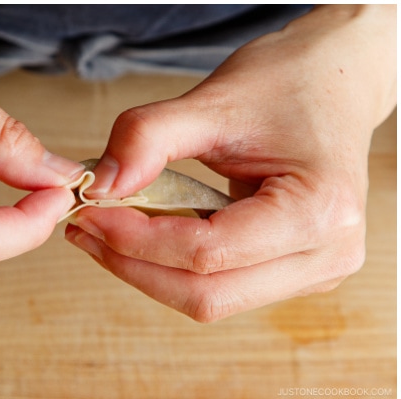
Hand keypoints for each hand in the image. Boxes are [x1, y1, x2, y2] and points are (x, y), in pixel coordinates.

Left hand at [69, 5, 395, 321]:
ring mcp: (314, 272)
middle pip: (206, 295)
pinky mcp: (292, 273)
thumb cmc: (286, 85)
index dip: (135, 239)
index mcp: (320, 213)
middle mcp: (327, 255)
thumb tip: (98, 186)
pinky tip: (137, 234)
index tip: (87, 211)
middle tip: (82, 228)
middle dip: (132, 265)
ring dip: (146, 270)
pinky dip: (169, 266)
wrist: (333, 82)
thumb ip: (148, 138)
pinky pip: (218, 287)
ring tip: (102, 228)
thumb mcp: (212, 100)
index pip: (207, 253)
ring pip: (208, 300)